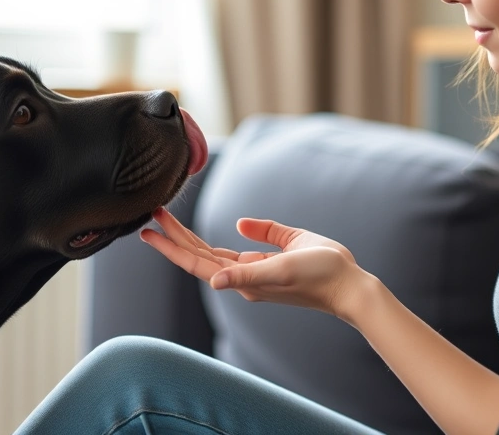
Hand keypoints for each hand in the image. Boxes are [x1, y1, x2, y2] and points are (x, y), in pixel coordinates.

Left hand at [140, 208, 372, 320]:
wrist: (349, 286)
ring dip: (188, 239)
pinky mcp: (267, 265)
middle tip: (151, 213)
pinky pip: (233, 253)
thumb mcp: (283, 268)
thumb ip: (249, 273)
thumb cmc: (320, 275)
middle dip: (174, 236)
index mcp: (244, 279)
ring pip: (211, 254)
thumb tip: (216, 280)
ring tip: (166, 221)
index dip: (172, 245)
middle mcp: (243, 278)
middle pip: (199, 256)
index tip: (150, 229)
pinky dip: (215, 243)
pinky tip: (204, 237)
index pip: (197, 261)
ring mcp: (254, 272)